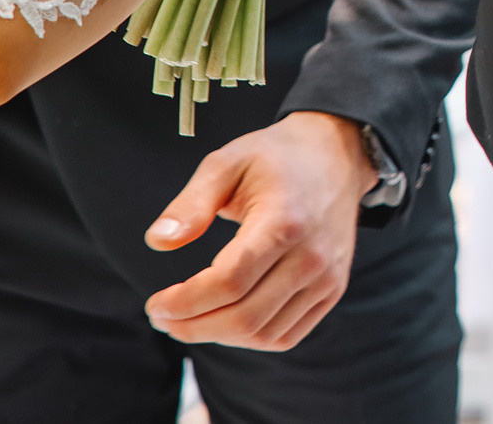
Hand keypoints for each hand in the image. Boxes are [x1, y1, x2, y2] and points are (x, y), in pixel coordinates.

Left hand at [143, 110, 378, 350]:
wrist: (337, 154)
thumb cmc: (277, 157)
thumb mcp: (227, 163)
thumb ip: (191, 204)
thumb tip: (158, 242)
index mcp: (284, 222)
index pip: (229, 282)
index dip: (184, 302)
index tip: (155, 304)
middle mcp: (312, 256)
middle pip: (244, 317)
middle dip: (192, 326)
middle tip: (163, 318)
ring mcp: (326, 277)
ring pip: (263, 334)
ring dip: (217, 337)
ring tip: (190, 320)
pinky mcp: (331, 289)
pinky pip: (286, 335)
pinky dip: (249, 339)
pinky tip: (226, 321)